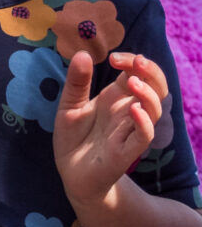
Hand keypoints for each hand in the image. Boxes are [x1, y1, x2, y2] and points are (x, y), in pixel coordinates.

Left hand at [55, 50, 167, 208]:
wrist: (71, 173)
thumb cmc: (74, 138)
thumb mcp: (69, 105)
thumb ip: (77, 82)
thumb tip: (83, 53)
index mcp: (117, 98)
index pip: (138, 73)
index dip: (133, 61)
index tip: (114, 58)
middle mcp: (128, 112)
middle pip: (156, 88)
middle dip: (151, 72)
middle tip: (137, 62)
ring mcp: (130, 131)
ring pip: (154, 110)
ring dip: (147, 94)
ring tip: (132, 82)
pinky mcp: (127, 151)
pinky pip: (144, 136)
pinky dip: (144, 122)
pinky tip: (134, 110)